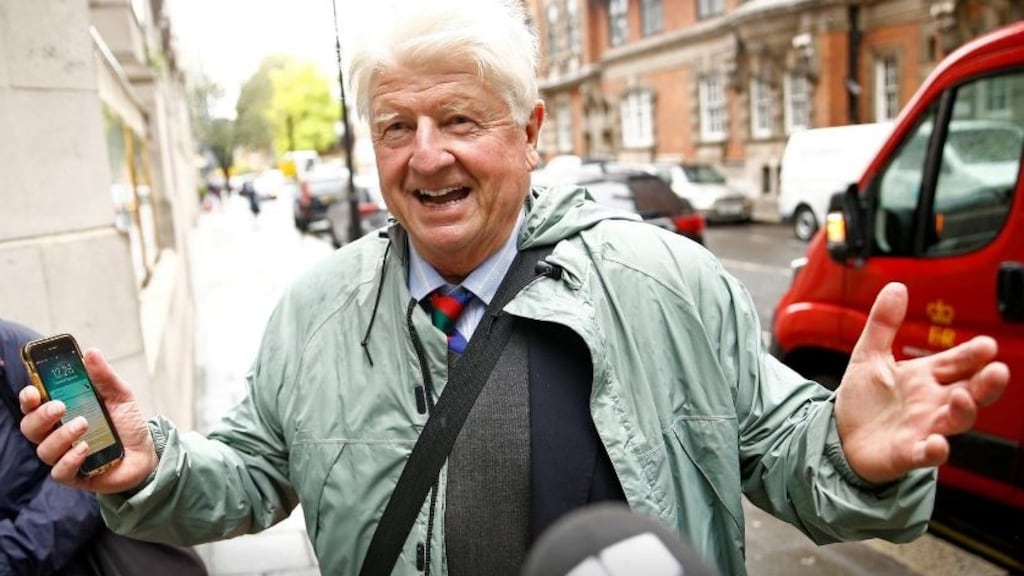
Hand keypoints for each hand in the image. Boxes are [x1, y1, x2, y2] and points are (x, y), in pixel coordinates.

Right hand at [20, 348, 157, 493]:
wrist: (147, 452)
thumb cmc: (127, 423)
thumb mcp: (120, 395)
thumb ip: (104, 376)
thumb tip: (91, 352)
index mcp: (62, 412)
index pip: (33, 405)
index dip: (28, 398)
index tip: (32, 391)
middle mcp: (57, 434)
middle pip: (31, 427)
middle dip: (41, 415)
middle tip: (60, 406)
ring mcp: (64, 456)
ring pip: (44, 449)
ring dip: (61, 435)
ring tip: (83, 424)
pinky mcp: (75, 476)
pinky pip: (60, 472)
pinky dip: (70, 459)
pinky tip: (85, 448)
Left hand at [835, 282, 1008, 483]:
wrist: (840, 437)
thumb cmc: (863, 400)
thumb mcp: (868, 355)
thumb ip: (883, 323)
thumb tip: (897, 286)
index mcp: (925, 377)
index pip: (956, 362)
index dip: (972, 355)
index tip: (987, 344)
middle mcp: (931, 403)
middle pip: (970, 392)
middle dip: (986, 383)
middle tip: (998, 370)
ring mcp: (923, 428)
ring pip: (954, 422)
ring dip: (964, 411)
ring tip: (963, 397)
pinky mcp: (907, 452)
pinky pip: (926, 454)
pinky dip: (934, 450)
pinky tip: (937, 444)